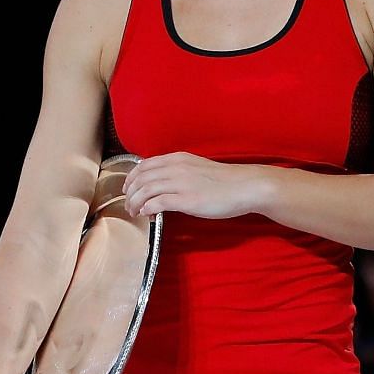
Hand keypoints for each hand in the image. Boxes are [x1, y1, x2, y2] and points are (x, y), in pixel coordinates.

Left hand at [123, 153, 267, 220]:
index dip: (132, 177)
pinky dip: (148, 208)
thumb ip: (179, 172)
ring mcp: (181, 184)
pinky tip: (147, 214)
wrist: (245, 186)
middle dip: (130, 193)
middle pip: (141, 178)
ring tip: (134, 212)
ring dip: (135, 203)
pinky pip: (158, 203)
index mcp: (178, 159)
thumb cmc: (224, 181)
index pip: (144, 165)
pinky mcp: (187, 200)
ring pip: (146, 190)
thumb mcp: (197, 168)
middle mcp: (176, 168)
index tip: (128, 188)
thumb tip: (164, 184)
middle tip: (128, 205)